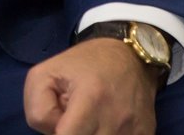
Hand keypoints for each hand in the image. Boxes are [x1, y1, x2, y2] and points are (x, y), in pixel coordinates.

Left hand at [23, 38, 160, 134]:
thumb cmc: (85, 64)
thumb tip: (54, 134)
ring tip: (90, 122)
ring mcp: (134, 129)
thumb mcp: (45, 73)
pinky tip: (107, 125)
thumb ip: (38, 110)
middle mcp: (116, 118)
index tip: (60, 123)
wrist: (131, 55)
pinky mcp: (145, 133)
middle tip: (74, 121)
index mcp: (91, 99)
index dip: (58, 133)